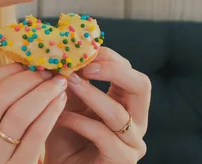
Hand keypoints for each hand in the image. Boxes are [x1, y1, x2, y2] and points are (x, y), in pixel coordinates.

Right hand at [0, 63, 67, 163]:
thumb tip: (21, 66)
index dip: (4, 72)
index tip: (25, 63)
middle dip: (25, 79)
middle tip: (46, 70)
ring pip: (18, 114)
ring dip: (42, 93)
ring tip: (58, 83)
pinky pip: (36, 135)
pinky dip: (50, 113)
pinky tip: (60, 102)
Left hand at [45, 47, 150, 163]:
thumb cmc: (64, 135)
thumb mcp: (67, 101)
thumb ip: (70, 79)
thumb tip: (62, 52)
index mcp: (126, 101)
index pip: (127, 69)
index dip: (105, 56)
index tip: (79, 50)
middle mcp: (136, 121)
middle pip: (141, 85)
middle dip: (112, 70)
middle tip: (84, 66)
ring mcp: (133, 142)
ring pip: (119, 113)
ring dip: (91, 94)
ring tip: (67, 84)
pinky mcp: (122, 160)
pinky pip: (103, 136)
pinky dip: (80, 123)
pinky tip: (60, 117)